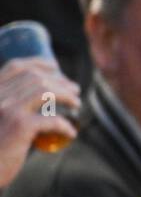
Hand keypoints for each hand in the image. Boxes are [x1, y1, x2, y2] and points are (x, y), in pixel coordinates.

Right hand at [0, 58, 78, 186]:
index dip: (38, 63)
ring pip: (45, 91)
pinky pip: (52, 119)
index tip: (55, 67)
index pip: (16, 67)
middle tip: (75, 90)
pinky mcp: (20, 126)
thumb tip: (41, 102)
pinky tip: (70, 133)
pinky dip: (65, 125)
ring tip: (77, 104)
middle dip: (60, 81)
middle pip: (35, 77)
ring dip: (66, 95)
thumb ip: (9, 107)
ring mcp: (7, 109)